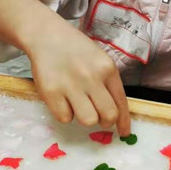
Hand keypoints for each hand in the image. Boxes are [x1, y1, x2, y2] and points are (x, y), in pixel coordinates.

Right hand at [27, 19, 130, 135]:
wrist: (46, 36)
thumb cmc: (75, 50)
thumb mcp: (99, 60)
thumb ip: (108, 83)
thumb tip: (116, 114)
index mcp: (107, 68)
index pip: (121, 102)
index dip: (123, 122)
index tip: (123, 133)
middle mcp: (92, 77)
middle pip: (108, 116)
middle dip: (104, 121)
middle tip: (97, 115)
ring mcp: (71, 84)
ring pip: (88, 120)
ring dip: (84, 117)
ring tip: (77, 104)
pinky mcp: (51, 91)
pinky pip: (65, 118)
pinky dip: (64, 113)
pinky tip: (62, 100)